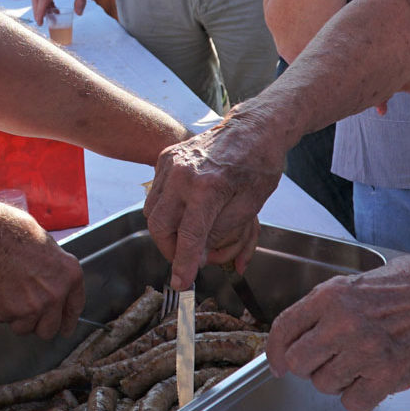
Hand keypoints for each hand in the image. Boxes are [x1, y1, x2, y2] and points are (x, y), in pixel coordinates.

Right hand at [0, 197, 84, 338]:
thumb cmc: (14, 234)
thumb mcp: (47, 248)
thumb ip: (52, 272)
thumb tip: (48, 282)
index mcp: (71, 275)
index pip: (75, 307)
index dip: (68, 321)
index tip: (64, 328)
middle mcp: (58, 293)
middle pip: (50, 328)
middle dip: (37, 325)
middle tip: (25, 315)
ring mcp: (37, 305)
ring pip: (24, 328)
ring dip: (13, 316)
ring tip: (5, 294)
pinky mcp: (15, 311)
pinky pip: (3, 318)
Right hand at [144, 109, 283, 289]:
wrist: (254, 127)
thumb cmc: (258, 164)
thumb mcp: (250, 206)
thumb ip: (220, 232)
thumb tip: (197, 253)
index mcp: (207, 187)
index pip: (188, 237)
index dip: (183, 264)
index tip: (180, 283)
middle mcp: (182, 174)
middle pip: (159, 226)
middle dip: (170, 249)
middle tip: (186, 259)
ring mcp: (170, 164)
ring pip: (151, 212)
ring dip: (166, 231)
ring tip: (186, 237)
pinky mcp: (165, 159)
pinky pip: (155, 195)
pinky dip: (165, 210)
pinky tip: (184, 211)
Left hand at [265, 250, 409, 410]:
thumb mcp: (356, 282)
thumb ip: (325, 308)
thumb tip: (300, 336)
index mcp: (330, 296)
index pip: (283, 329)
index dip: (274, 352)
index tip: (277, 364)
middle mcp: (343, 323)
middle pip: (298, 363)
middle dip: (308, 366)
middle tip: (326, 361)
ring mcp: (365, 350)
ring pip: (323, 385)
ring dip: (336, 381)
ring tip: (358, 364)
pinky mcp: (388, 374)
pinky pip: (352, 402)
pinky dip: (359, 396)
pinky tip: (372, 380)